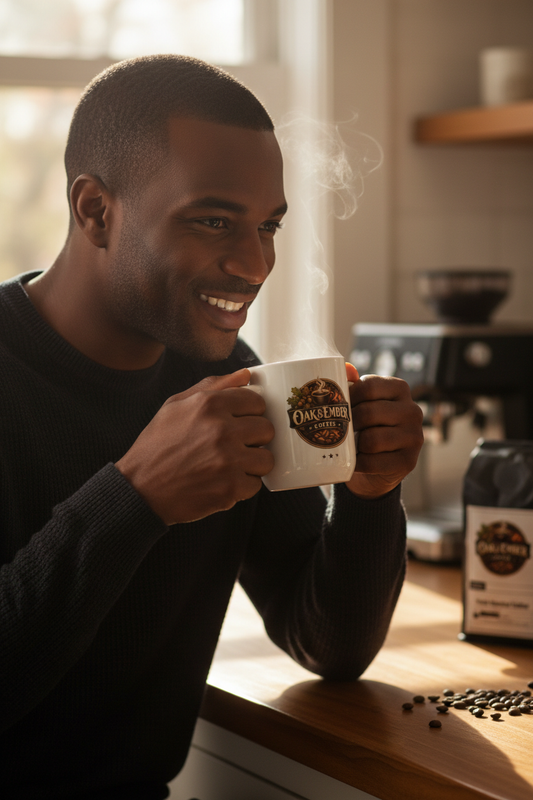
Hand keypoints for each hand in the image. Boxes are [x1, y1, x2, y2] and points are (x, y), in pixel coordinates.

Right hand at [115, 368, 273, 523]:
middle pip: (267, 429)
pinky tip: (224, 482)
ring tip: (233, 465)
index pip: (258, 402)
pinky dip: (243, 486)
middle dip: (255, 438)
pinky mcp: (230, 489)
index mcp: (210, 404)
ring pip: (267, 459)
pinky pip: (255, 484)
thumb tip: (246, 375)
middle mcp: (222, 430)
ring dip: (253, 463)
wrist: (139, 490)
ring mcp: (228, 460)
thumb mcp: (175, 405)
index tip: (241, 422)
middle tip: (236, 446)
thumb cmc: (157, 446)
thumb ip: (213, 386)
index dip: (251, 413)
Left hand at [344, 363, 423, 498]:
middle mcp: (412, 410)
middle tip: (338, 430)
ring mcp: (414, 437)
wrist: (377, 466)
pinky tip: (356, 462)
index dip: (348, 397)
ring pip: (372, 440)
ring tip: (349, 446)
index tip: (337, 407)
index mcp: (399, 388)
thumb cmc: (365, 427)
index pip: (368, 386)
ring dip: (354, 446)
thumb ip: (352, 384)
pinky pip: (373, 462)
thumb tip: (346, 368)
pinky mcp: (409, 461)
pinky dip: (359, 464)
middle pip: (368, 413)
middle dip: (348, 424)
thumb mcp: (360, 403)